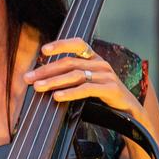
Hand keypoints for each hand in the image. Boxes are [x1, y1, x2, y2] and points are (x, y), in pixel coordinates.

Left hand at [25, 39, 148, 121]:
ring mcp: (107, 75)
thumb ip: (72, 78)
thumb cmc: (105, 99)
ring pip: (75, 75)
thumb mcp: (89, 84)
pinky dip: (70, 93)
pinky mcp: (110, 88)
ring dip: (53, 82)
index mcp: (95, 59)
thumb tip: (43, 79)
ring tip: (38, 88)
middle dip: (46, 70)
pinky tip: (57, 96)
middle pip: (69, 63)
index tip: (43, 51)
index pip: (78, 44)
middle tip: (29, 78)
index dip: (60, 44)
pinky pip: (86, 89)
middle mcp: (101, 64)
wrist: (129, 114)